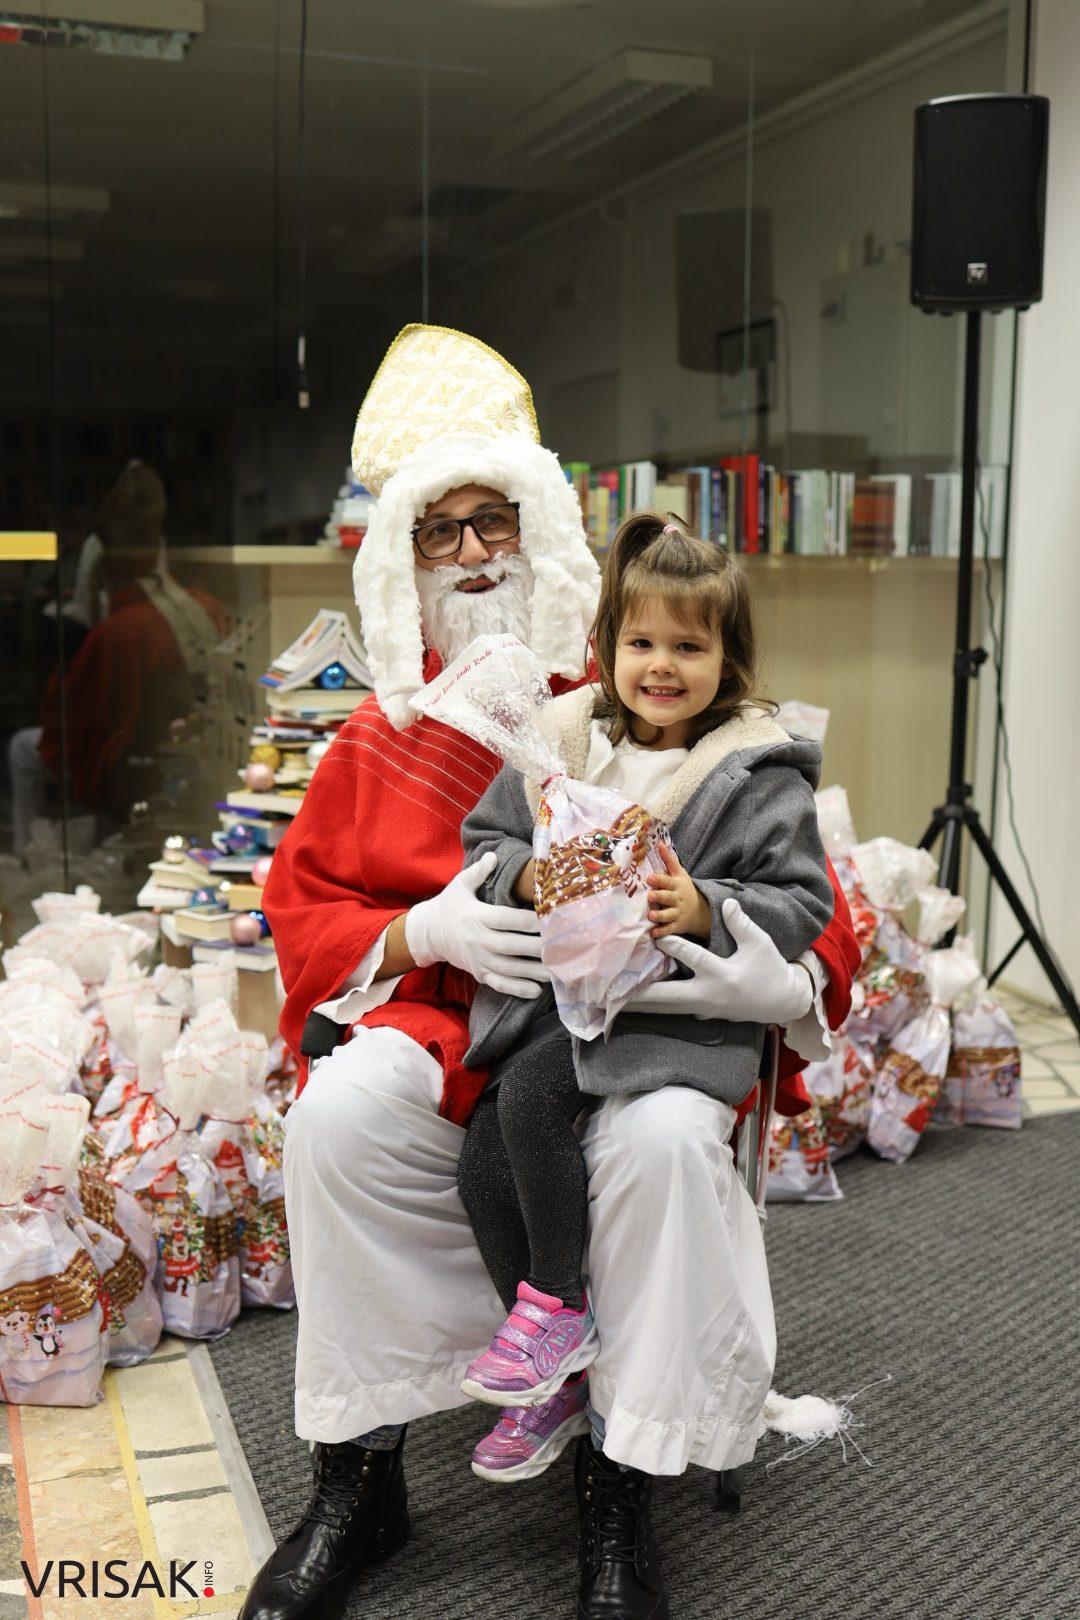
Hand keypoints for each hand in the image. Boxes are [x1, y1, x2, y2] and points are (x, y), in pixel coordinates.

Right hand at [405, 853, 549, 998]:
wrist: (427, 933)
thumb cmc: (449, 905)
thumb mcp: (460, 885)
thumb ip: (478, 872)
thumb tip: (494, 856)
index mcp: (476, 916)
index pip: (506, 919)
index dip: (527, 920)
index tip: (547, 920)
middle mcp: (478, 940)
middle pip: (510, 946)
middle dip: (536, 948)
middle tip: (559, 947)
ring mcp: (478, 959)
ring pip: (508, 968)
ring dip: (532, 971)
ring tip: (555, 971)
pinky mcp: (478, 973)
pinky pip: (499, 983)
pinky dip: (517, 989)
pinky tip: (536, 990)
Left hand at [627, 898, 814, 1022]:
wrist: (781, 1001)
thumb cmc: (770, 968)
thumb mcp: (760, 943)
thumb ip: (740, 924)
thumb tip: (726, 902)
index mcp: (723, 975)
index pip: (696, 959)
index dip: (676, 948)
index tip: (657, 939)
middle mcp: (709, 994)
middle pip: (670, 995)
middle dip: (643, 994)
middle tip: (617, 991)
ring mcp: (704, 1007)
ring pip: (667, 1007)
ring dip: (642, 1004)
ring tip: (615, 1001)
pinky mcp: (702, 1012)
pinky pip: (674, 1009)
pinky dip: (655, 1005)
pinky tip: (636, 1002)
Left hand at [646, 845, 710, 938]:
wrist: (700, 910)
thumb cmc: (684, 888)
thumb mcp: (680, 873)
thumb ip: (669, 859)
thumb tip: (659, 842)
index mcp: (676, 885)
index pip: (667, 881)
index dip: (659, 879)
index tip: (650, 878)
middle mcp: (677, 899)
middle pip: (667, 898)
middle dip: (659, 897)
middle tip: (650, 896)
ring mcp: (677, 913)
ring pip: (668, 915)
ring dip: (659, 916)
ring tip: (651, 916)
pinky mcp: (677, 925)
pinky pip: (669, 929)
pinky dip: (661, 932)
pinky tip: (653, 933)